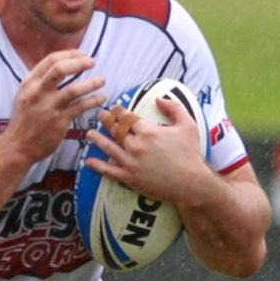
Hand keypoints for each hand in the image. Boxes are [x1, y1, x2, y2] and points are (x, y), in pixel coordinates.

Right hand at [3, 49, 102, 166]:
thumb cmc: (24, 120)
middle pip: (60, 69)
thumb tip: (62, 66)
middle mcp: (38, 92)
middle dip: (80, 63)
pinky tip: (101, 98)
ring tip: (102, 80)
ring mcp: (49, 107)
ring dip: (91, 83)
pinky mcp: (59, 121)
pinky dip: (93, 100)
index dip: (70, 54)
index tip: (83, 54)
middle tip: (92, 62)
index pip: (51, 60)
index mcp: (29, 83)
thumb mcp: (25, 95)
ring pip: (74, 89)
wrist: (18, 146)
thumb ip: (40, 81)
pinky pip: (80, 107)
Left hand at [83, 93, 211, 206]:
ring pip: (108, 147)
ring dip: (97, 139)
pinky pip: (109, 171)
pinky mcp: (129, 178)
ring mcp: (131, 162)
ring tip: (89, 133)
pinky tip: (88, 161)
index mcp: (148, 131)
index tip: (115, 108)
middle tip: (100, 115)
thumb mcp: (188, 125)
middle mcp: (136, 145)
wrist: (191, 183)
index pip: (127, 117)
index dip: (119, 111)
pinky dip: (97, 165)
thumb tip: (158, 98)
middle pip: (115, 129)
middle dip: (106, 120)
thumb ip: (174, 107)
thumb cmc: (190, 154)